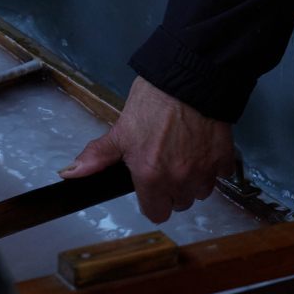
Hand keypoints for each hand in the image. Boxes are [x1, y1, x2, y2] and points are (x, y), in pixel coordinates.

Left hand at [61, 76, 235, 223]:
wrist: (188, 79)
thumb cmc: (153, 102)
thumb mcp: (121, 129)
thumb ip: (98, 156)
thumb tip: (70, 173)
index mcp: (150, 176)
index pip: (156, 213)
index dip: (151, 200)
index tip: (149, 184)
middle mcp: (179, 179)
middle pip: (179, 203)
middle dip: (172, 189)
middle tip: (165, 163)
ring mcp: (204, 171)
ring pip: (200, 192)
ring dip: (193, 180)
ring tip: (184, 155)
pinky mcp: (223, 159)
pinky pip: (220, 175)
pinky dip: (212, 166)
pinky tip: (201, 147)